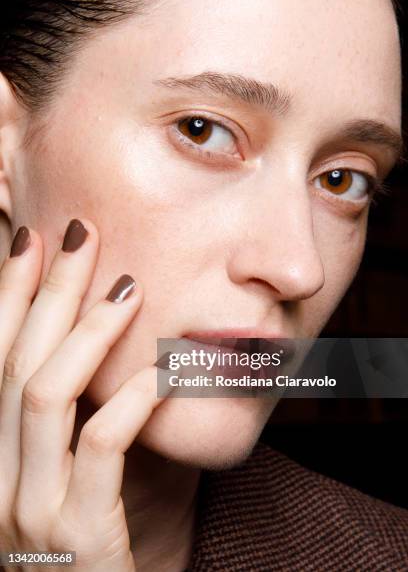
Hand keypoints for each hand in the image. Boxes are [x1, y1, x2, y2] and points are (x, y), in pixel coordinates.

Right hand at [0, 219, 168, 570]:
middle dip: (47, 290)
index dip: (6, 295)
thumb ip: (69, 421)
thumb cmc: (89, 543)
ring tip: (128, 287)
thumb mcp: (65, 478)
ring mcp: (31, 510)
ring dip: (87, 331)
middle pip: (16, 362)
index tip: (32, 240)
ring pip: (47, 393)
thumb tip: (95, 344)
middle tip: (80, 233)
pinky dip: (130, 398)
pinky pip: (99, 446)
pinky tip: (162, 369)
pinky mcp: (79, 535)